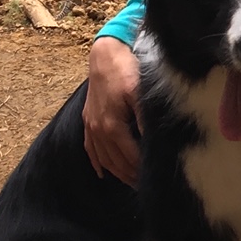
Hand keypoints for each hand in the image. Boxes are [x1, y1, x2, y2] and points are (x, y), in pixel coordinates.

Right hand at [85, 36, 142, 184]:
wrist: (104, 54)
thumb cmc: (125, 70)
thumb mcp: (138, 93)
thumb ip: (144, 119)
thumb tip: (151, 141)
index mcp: (112, 126)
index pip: (130, 157)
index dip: (141, 170)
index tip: (153, 179)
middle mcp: (98, 131)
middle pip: (116, 162)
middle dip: (131, 176)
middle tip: (145, 186)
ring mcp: (91, 126)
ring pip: (104, 159)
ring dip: (117, 172)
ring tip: (131, 182)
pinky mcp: (88, 120)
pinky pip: (91, 149)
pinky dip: (97, 163)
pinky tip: (103, 173)